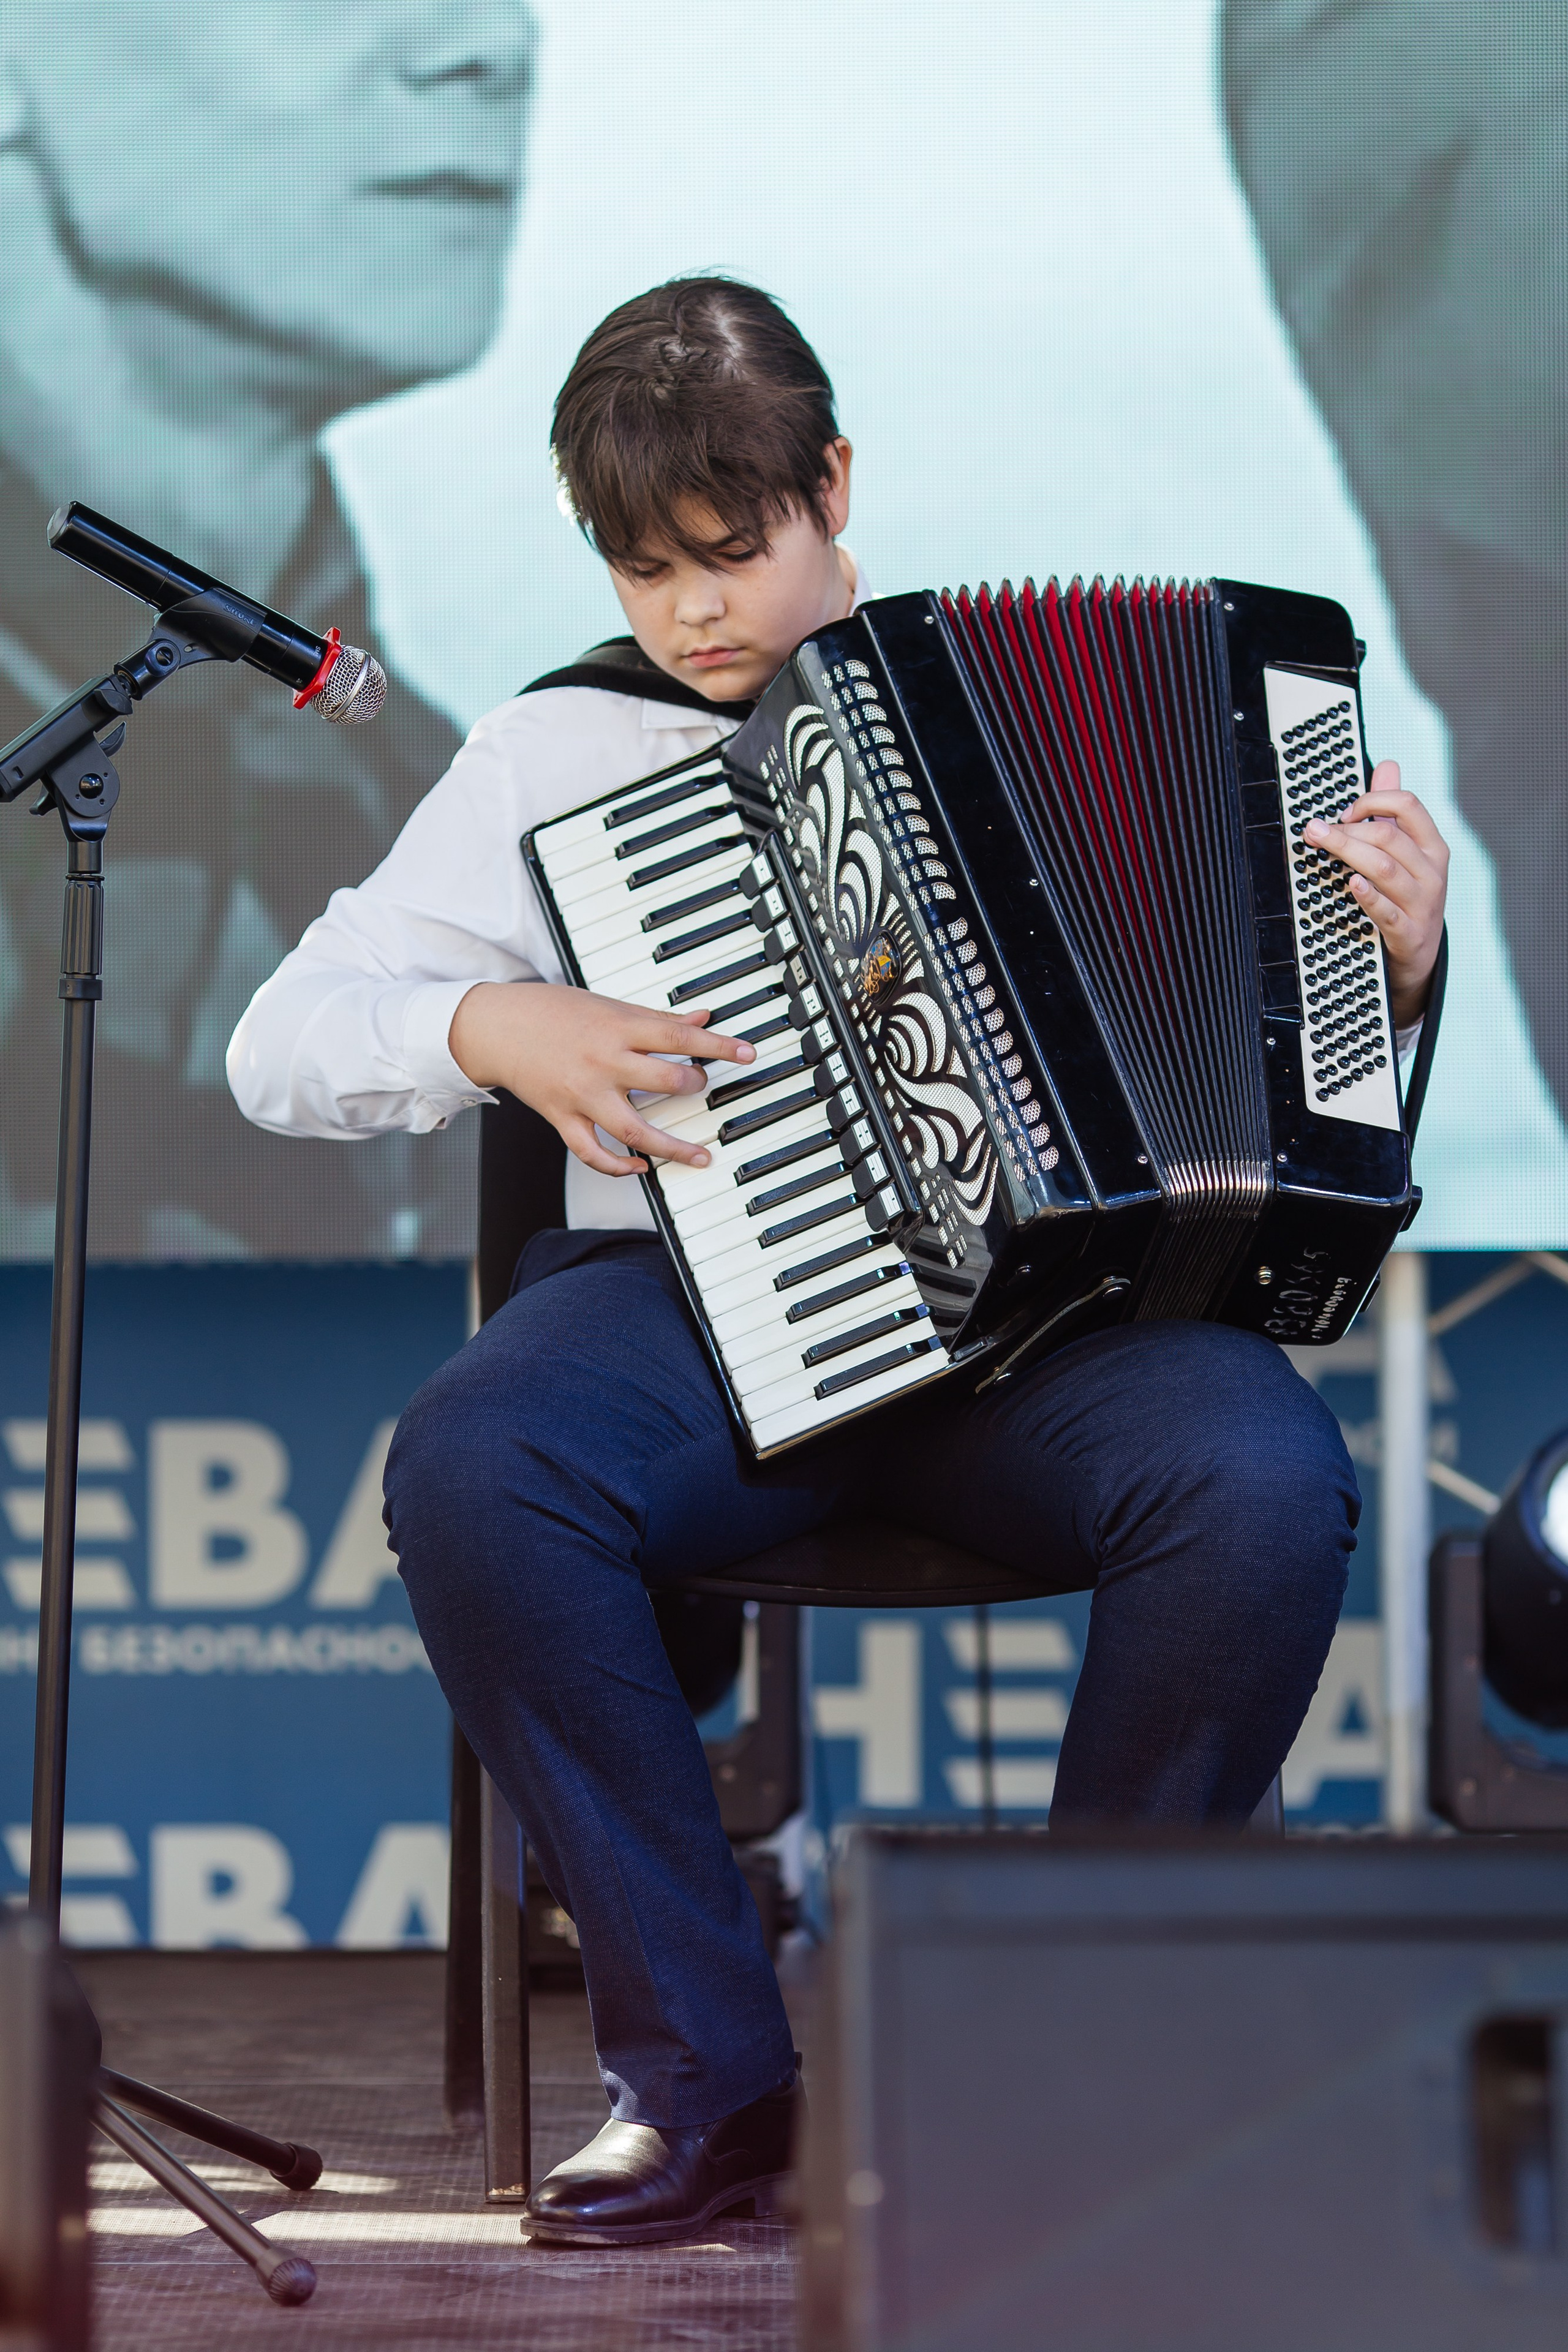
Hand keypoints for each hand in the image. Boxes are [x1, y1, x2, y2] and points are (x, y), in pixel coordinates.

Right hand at [448, 982, 754, 1175]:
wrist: (495, 1026)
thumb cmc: (551, 1011)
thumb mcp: (607, 1005)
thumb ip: (656, 1018)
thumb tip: (702, 1017)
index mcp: (617, 1027)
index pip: (679, 1036)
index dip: (718, 1045)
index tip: (748, 1053)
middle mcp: (603, 1062)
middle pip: (665, 1080)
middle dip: (694, 1085)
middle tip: (702, 1086)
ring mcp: (583, 1094)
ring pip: (635, 1129)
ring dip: (671, 1146)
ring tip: (700, 1156)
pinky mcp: (563, 1117)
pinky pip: (593, 1153)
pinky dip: (618, 1166)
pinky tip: (641, 1168)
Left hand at [1302, 760, 1448, 1028]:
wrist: (1419, 960)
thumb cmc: (1407, 898)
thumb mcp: (1408, 855)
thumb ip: (1395, 812)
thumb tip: (1388, 765)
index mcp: (1432, 847)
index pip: (1408, 805)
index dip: (1372, 800)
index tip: (1345, 812)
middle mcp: (1432, 873)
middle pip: (1388, 837)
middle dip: (1346, 829)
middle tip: (1313, 829)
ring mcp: (1423, 904)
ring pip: (1385, 869)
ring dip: (1347, 852)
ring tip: (1319, 842)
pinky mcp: (1409, 935)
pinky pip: (1388, 912)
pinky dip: (1368, 896)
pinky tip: (1350, 883)